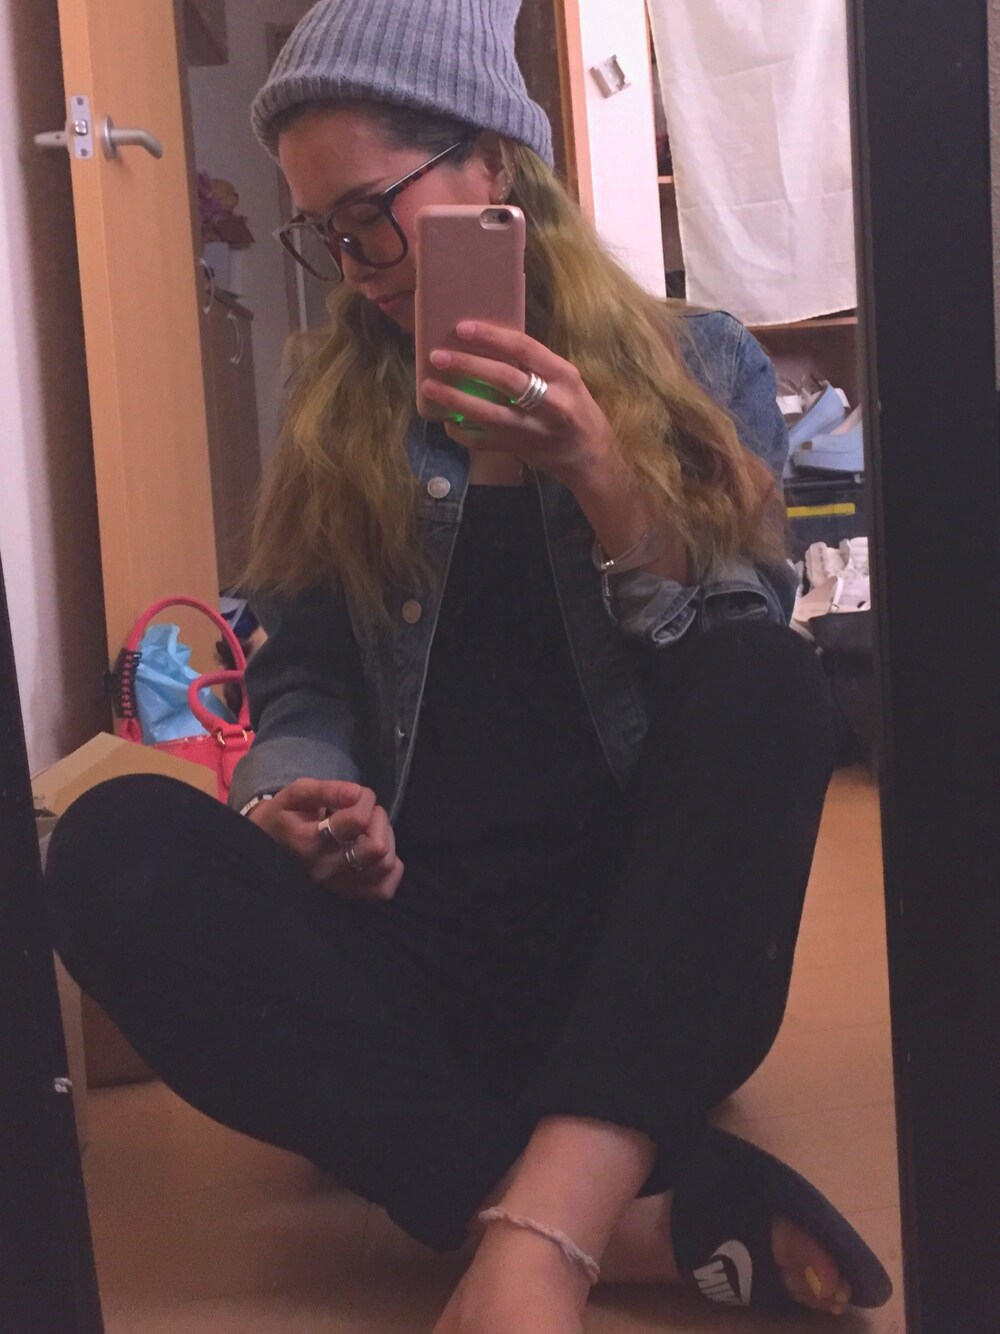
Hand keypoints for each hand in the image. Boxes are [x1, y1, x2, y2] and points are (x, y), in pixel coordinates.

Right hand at [248, 778, 403, 901]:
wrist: (267, 852)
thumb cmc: (286, 817)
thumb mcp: (297, 794)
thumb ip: (327, 790)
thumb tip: (356, 794)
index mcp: (309, 842)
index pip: (358, 820)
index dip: (365, 799)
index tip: (356, 794)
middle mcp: (326, 870)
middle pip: (377, 847)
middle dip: (379, 820)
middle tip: (365, 812)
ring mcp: (339, 887)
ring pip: (386, 865)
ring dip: (386, 839)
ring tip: (368, 829)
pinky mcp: (350, 897)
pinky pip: (385, 888)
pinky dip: (390, 866)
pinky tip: (373, 851)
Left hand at [420, 321, 618, 491]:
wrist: (590, 456)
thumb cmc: (577, 410)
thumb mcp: (566, 380)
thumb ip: (535, 365)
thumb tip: (489, 344)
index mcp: (563, 376)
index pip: (524, 348)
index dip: (491, 336)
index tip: (463, 328)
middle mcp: (550, 403)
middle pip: (503, 379)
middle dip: (467, 365)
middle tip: (438, 357)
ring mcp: (533, 430)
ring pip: (488, 413)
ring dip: (455, 399)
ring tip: (430, 387)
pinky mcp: (519, 450)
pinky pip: (483, 441)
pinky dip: (461, 430)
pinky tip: (446, 420)